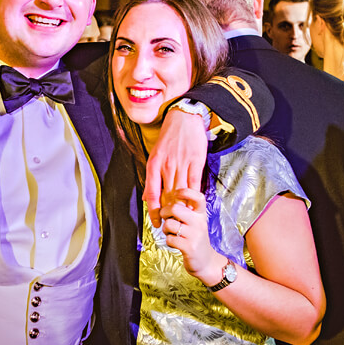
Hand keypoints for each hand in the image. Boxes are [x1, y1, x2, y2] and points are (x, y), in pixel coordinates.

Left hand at [142, 107, 206, 227]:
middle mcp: (167, 166)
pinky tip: (194, 206)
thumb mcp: (154, 155)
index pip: (152, 193)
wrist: (184, 119)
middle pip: (167, 196)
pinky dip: (193, 197)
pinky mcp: (196, 162)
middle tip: (169, 225)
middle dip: (167, 213)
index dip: (154, 211)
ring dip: (181, 208)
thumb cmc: (168, 138)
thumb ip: (152, 177)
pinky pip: (194, 184)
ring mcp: (182, 164)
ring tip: (181, 220)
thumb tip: (148, 198)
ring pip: (180, 192)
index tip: (156, 222)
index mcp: (154, 165)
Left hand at [159, 188, 223, 282]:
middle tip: (166, 217)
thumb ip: (185, 210)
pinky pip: (170, 239)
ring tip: (170, 232)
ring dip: (165, 229)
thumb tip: (168, 198)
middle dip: (164, 212)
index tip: (176, 194)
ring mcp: (195, 235)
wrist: (206, 261)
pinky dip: (168, 241)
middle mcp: (199, 222)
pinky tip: (173, 242)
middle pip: (175, 208)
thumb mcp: (195, 222)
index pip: (197, 196)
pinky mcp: (189, 247)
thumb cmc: (195, 238)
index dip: (185, 191)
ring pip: (169, 224)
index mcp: (201, 214)